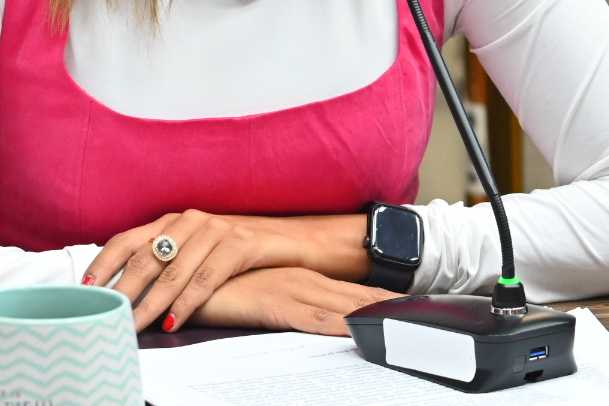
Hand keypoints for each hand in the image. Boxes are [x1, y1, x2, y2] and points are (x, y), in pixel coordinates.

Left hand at [84, 211, 369, 331]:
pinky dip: (186, 302)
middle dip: (122, 290)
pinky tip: (172, 320)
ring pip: (173, 270)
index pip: (126, 239)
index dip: (103, 263)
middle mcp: (190, 220)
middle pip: (145, 257)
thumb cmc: (239, 253)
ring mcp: (216, 229)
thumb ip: (167, 263)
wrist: (294, 241)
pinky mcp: (240, 243)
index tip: (84, 289)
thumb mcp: (198, 252)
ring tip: (134, 325)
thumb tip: (125, 291)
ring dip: (150, 303)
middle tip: (106, 316)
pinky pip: (206, 278)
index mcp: (173, 221)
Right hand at [191, 267, 398, 335]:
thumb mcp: (253, 296)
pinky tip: (362, 330)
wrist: (183, 278)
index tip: (412, 305)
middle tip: (426, 316)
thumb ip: (275, 302)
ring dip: (376, 314)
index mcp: (300, 277)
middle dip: (391, 307)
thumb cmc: (216, 288)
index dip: (381, 297)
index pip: (350, 290)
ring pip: (345, 306)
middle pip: (358, 296)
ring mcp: (292, 290)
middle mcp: (303, 280)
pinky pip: (314, 318)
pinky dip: (341, 324)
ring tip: (408, 324)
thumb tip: (296, 313)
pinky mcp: (275, 303)